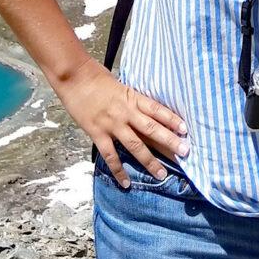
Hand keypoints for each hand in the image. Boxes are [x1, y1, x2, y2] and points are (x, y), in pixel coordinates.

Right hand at [54, 57, 188, 188]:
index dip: (172, 120)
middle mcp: (125, 112)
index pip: (157, 110)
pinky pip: (110, 155)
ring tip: (161, 174)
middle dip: (169, 142)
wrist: (73, 76)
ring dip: (149, 161)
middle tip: (185, 152)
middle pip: (152, 129)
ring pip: (135, 145)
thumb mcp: (119, 85)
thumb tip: (142, 112)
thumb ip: (130, 100)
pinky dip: (118, 170)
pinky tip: (126, 182)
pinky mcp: (97, 133)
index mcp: (132, 97)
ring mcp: (112, 124)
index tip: (185, 130)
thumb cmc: (95, 76)